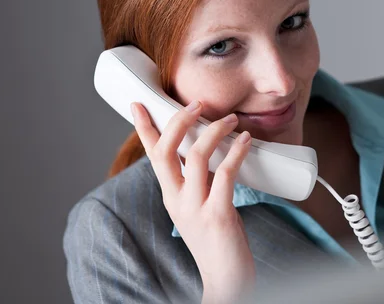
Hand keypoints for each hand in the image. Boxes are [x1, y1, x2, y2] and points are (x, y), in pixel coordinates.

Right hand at [131, 100, 254, 303]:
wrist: (225, 279)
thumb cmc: (216, 239)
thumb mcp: (197, 207)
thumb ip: (196, 182)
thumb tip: (206, 150)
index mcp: (170, 195)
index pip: (152, 156)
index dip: (144, 128)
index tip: (138, 104)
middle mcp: (177, 200)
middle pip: (166, 151)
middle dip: (179, 121)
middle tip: (197, 103)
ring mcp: (195, 208)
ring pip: (196, 157)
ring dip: (214, 131)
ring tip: (231, 119)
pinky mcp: (218, 215)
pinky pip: (225, 175)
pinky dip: (236, 152)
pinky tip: (245, 140)